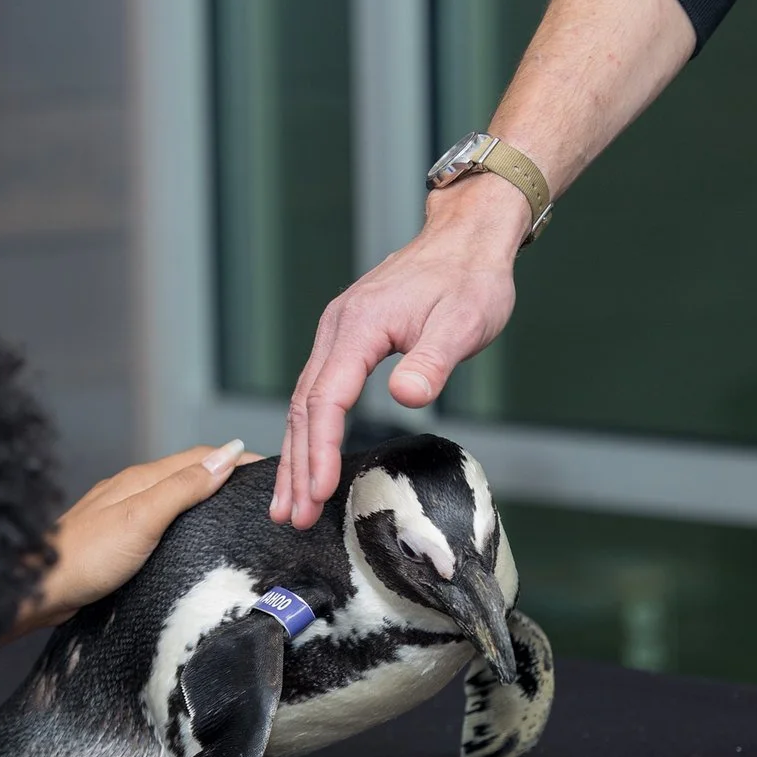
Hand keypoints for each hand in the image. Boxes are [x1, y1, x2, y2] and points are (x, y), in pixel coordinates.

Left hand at [12, 441, 258, 639]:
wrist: (39, 590)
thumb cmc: (86, 558)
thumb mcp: (141, 518)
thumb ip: (182, 488)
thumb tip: (226, 456)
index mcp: (142, 479)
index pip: (201, 457)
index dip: (238, 459)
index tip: (273, 468)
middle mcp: (133, 490)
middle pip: (190, 473)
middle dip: (227, 474)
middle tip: (265, 490)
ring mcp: (123, 514)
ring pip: (175, 497)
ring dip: (207, 497)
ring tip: (239, 511)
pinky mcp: (117, 540)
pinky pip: (162, 520)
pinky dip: (187, 520)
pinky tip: (193, 538)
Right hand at [270, 175, 525, 528]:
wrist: (465, 240)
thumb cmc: (469, 278)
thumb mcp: (463, 321)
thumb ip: (432, 360)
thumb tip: (406, 396)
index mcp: (358, 326)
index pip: (327, 398)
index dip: (321, 449)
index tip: (320, 491)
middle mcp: (336, 331)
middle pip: (304, 408)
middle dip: (297, 466)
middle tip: (292, 517)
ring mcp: (336, 336)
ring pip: (302, 404)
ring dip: (294, 456)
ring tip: (286, 505)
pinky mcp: (344, 342)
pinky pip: (314, 393)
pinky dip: (306, 432)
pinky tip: (303, 459)